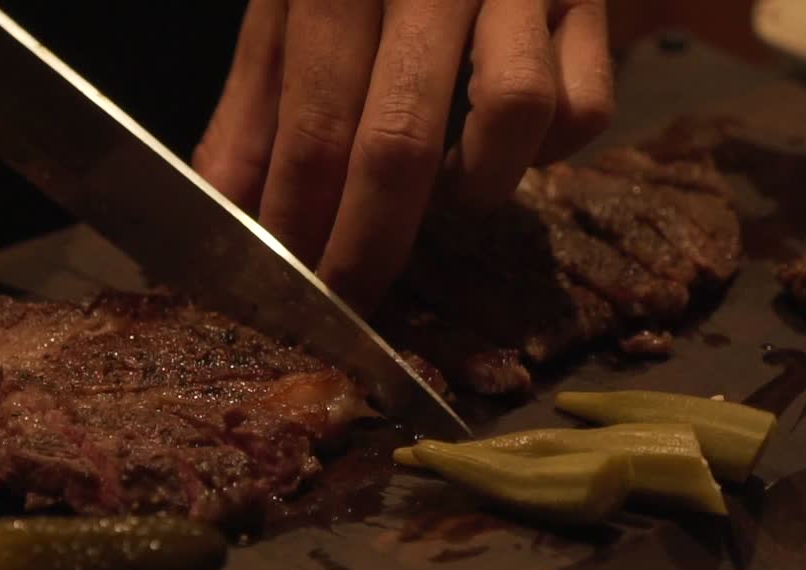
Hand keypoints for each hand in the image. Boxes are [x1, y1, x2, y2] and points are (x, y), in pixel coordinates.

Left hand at [192, 0, 614, 313]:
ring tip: (443, 192)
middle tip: (349, 304)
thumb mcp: (292, 13)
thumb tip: (222, 213)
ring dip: (474, 185)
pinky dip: (546, 151)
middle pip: (401, 141)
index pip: (314, 126)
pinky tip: (504, 147)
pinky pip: (583, 109)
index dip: (298, 221)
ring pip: (515, 115)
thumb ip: (254, 109)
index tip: (283, 289)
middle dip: (368, 246)